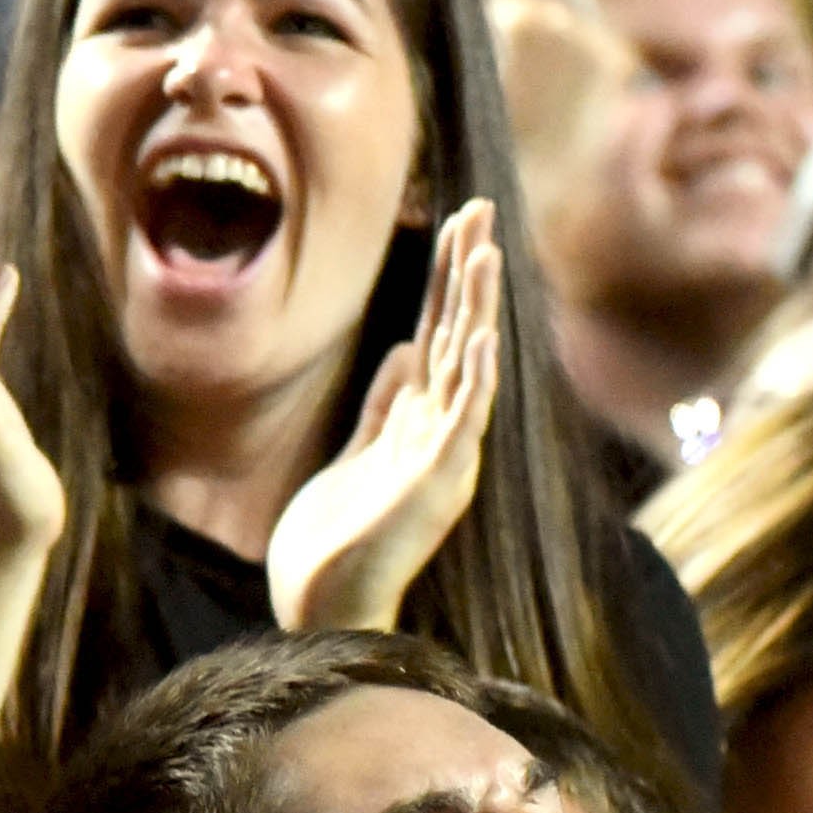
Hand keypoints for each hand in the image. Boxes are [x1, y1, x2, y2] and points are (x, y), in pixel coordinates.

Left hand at [267, 200, 499, 634]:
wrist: (325, 604)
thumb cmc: (339, 539)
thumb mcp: (360, 452)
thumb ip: (386, 404)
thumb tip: (402, 351)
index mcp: (420, 420)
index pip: (439, 331)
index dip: (450, 276)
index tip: (463, 221)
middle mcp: (440, 432)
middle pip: (457, 335)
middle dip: (468, 272)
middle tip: (482, 208)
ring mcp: (441, 459)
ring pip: (467, 370)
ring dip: (476, 311)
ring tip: (487, 254)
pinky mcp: (433, 489)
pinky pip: (460, 426)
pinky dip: (470, 383)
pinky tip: (478, 340)